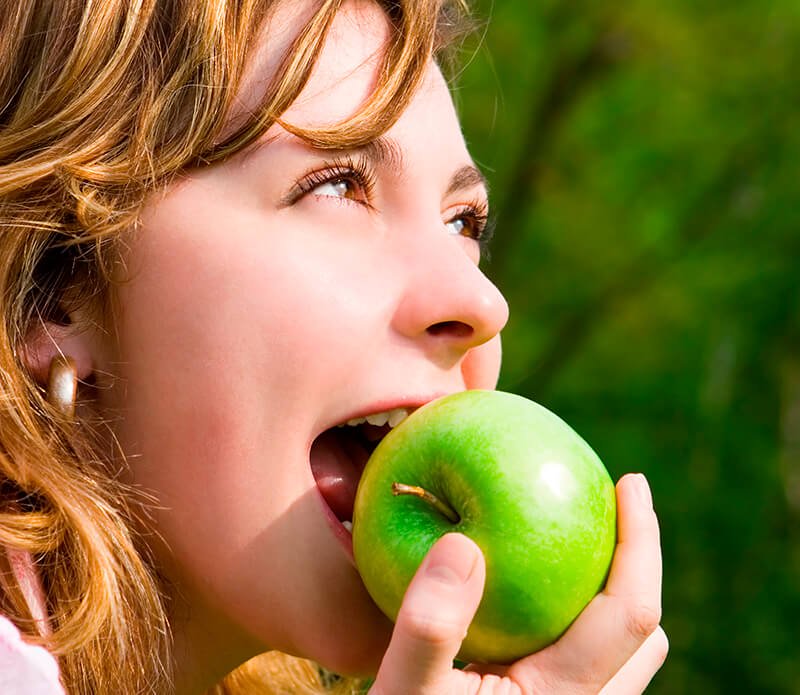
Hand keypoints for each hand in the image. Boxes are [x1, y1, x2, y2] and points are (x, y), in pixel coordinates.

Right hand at [369, 473, 666, 693]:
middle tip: (605, 503)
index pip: (632, 612)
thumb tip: (463, 543)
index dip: (642, 541)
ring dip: (613, 592)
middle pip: (646, 633)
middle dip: (638, 562)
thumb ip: (430, 625)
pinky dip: (583, 612)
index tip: (629, 481)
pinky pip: (592, 659)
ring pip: (624, 653)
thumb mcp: (404, 692)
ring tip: (575, 541)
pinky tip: (536, 590)